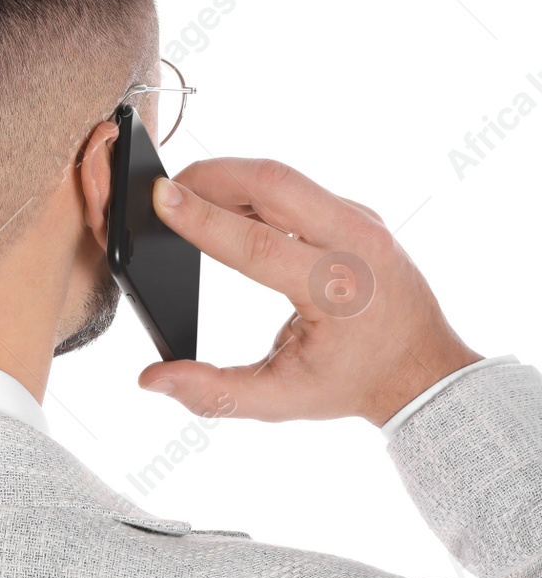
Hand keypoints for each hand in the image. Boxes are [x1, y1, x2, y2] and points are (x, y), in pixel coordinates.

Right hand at [138, 158, 482, 425]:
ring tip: (188, 196)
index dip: (201, 218)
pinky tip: (227, 205)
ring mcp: (361, 221)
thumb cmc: (352, 383)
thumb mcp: (281, 401)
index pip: (257, 242)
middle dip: (212, 176)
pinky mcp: (356, 214)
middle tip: (166, 189)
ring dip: (231, 178)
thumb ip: (213, 394)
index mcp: (337, 290)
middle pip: (274, 183)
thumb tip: (154, 379)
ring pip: (285, 178)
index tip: (160, 196)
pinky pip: (299, 189)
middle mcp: (356, 244)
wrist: (422, 367)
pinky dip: (254, 189)